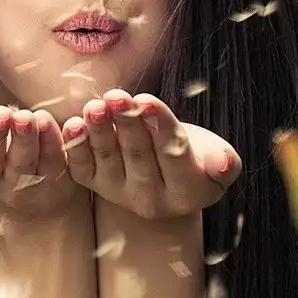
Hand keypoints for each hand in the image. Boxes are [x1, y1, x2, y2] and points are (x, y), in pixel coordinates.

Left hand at [60, 90, 240, 220]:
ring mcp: (120, 194)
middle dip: (127, 123)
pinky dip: (76, 147)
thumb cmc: (198, 156)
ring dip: (99, 131)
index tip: (148, 101)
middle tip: (116, 97)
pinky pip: (82, 169)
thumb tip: (223, 164)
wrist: (168, 172)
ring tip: (94, 106)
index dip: (161, 127)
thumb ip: (223, 161)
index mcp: (187, 193)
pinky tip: (73, 124)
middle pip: (138, 155)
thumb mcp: (218, 157)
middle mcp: (152, 200)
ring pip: (108, 160)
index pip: (174, 155)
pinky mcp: (96, 186)